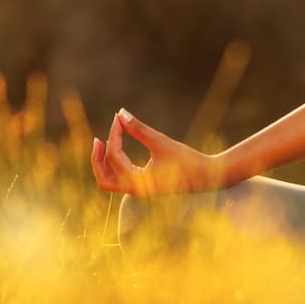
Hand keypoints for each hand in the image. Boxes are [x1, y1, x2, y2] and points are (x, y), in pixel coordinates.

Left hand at [90, 108, 225, 196]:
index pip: (115, 157)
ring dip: (104, 163)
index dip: (115, 134)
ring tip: (106, 143)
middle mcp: (134, 190)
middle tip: (98, 139)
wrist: (208, 177)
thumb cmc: (186, 160)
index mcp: (137, 183)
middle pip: (103, 179)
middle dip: (97, 159)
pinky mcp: (144, 187)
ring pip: (109, 181)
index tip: (119, 118)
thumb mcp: (161, 142)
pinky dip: (116, 165)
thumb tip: (121, 113)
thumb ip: (139, 129)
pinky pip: (120, 179)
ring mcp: (138, 191)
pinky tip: (120, 149)